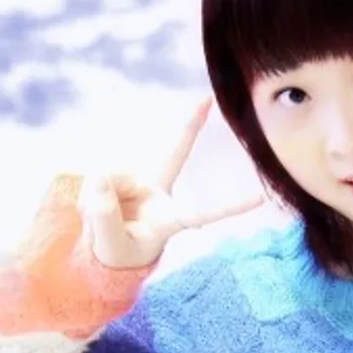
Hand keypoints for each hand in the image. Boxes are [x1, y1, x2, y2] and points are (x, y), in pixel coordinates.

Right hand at [78, 99, 263, 269]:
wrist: (103, 245)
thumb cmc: (117, 252)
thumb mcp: (110, 245)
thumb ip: (105, 217)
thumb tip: (101, 179)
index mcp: (170, 221)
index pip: (203, 213)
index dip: (230, 207)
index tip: (261, 198)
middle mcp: (161, 195)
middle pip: (175, 155)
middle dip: (192, 124)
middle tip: (206, 100)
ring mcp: (142, 182)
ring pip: (115, 174)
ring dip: (99, 195)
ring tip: (99, 215)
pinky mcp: (122, 175)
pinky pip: (101, 174)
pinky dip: (92, 190)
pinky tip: (93, 203)